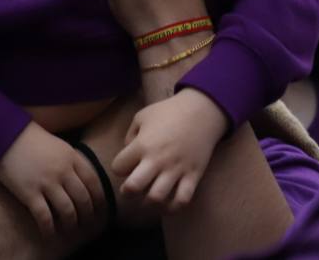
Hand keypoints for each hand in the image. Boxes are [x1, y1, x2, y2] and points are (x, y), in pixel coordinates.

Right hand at [0, 122, 105, 236]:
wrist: (5, 134)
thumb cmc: (31, 139)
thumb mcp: (59, 145)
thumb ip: (72, 161)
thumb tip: (84, 181)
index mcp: (71, 157)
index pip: (93, 182)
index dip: (99, 199)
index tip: (100, 209)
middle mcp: (62, 171)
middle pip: (83, 199)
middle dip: (87, 214)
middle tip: (86, 223)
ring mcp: (46, 182)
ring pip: (67, 211)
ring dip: (71, 223)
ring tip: (70, 229)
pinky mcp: (29, 193)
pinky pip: (44, 217)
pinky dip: (49, 229)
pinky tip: (50, 234)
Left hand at [113, 89, 226, 213]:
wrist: (201, 111)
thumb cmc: (168, 112)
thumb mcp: (142, 116)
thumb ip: (129, 135)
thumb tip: (128, 154)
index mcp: (142, 145)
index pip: (118, 167)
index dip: (119, 168)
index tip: (125, 165)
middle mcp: (157, 160)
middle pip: (133, 187)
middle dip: (127, 192)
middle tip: (130, 189)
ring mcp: (176, 170)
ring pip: (157, 198)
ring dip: (148, 203)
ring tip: (148, 197)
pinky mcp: (193, 176)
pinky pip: (182, 200)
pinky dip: (173, 207)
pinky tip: (168, 204)